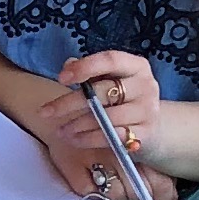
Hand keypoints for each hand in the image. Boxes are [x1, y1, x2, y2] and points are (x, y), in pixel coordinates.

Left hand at [34, 52, 178, 199]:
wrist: (152, 127)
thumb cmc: (123, 100)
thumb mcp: (110, 81)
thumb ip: (90, 72)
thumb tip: (67, 66)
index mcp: (136, 66)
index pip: (110, 59)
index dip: (84, 67)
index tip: (61, 78)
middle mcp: (146, 85)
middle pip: (103, 92)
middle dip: (70, 103)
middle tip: (46, 112)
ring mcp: (148, 110)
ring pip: (106, 117)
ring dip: (77, 125)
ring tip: (59, 130)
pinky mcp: (145, 134)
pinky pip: (111, 136)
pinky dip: (88, 139)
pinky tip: (74, 139)